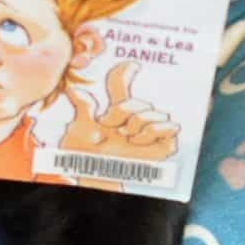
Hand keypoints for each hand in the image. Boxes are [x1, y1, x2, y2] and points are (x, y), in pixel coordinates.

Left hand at [58, 61, 178, 160]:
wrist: (97, 180)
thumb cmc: (86, 158)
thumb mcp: (79, 131)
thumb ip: (83, 108)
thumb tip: (74, 89)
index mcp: (113, 112)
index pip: (121, 85)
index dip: (126, 71)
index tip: (133, 64)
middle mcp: (133, 119)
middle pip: (137, 101)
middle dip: (124, 112)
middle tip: (112, 127)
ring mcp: (149, 132)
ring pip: (153, 112)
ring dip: (137, 124)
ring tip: (126, 139)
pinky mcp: (164, 145)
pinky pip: (169, 127)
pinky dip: (153, 131)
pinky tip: (138, 141)